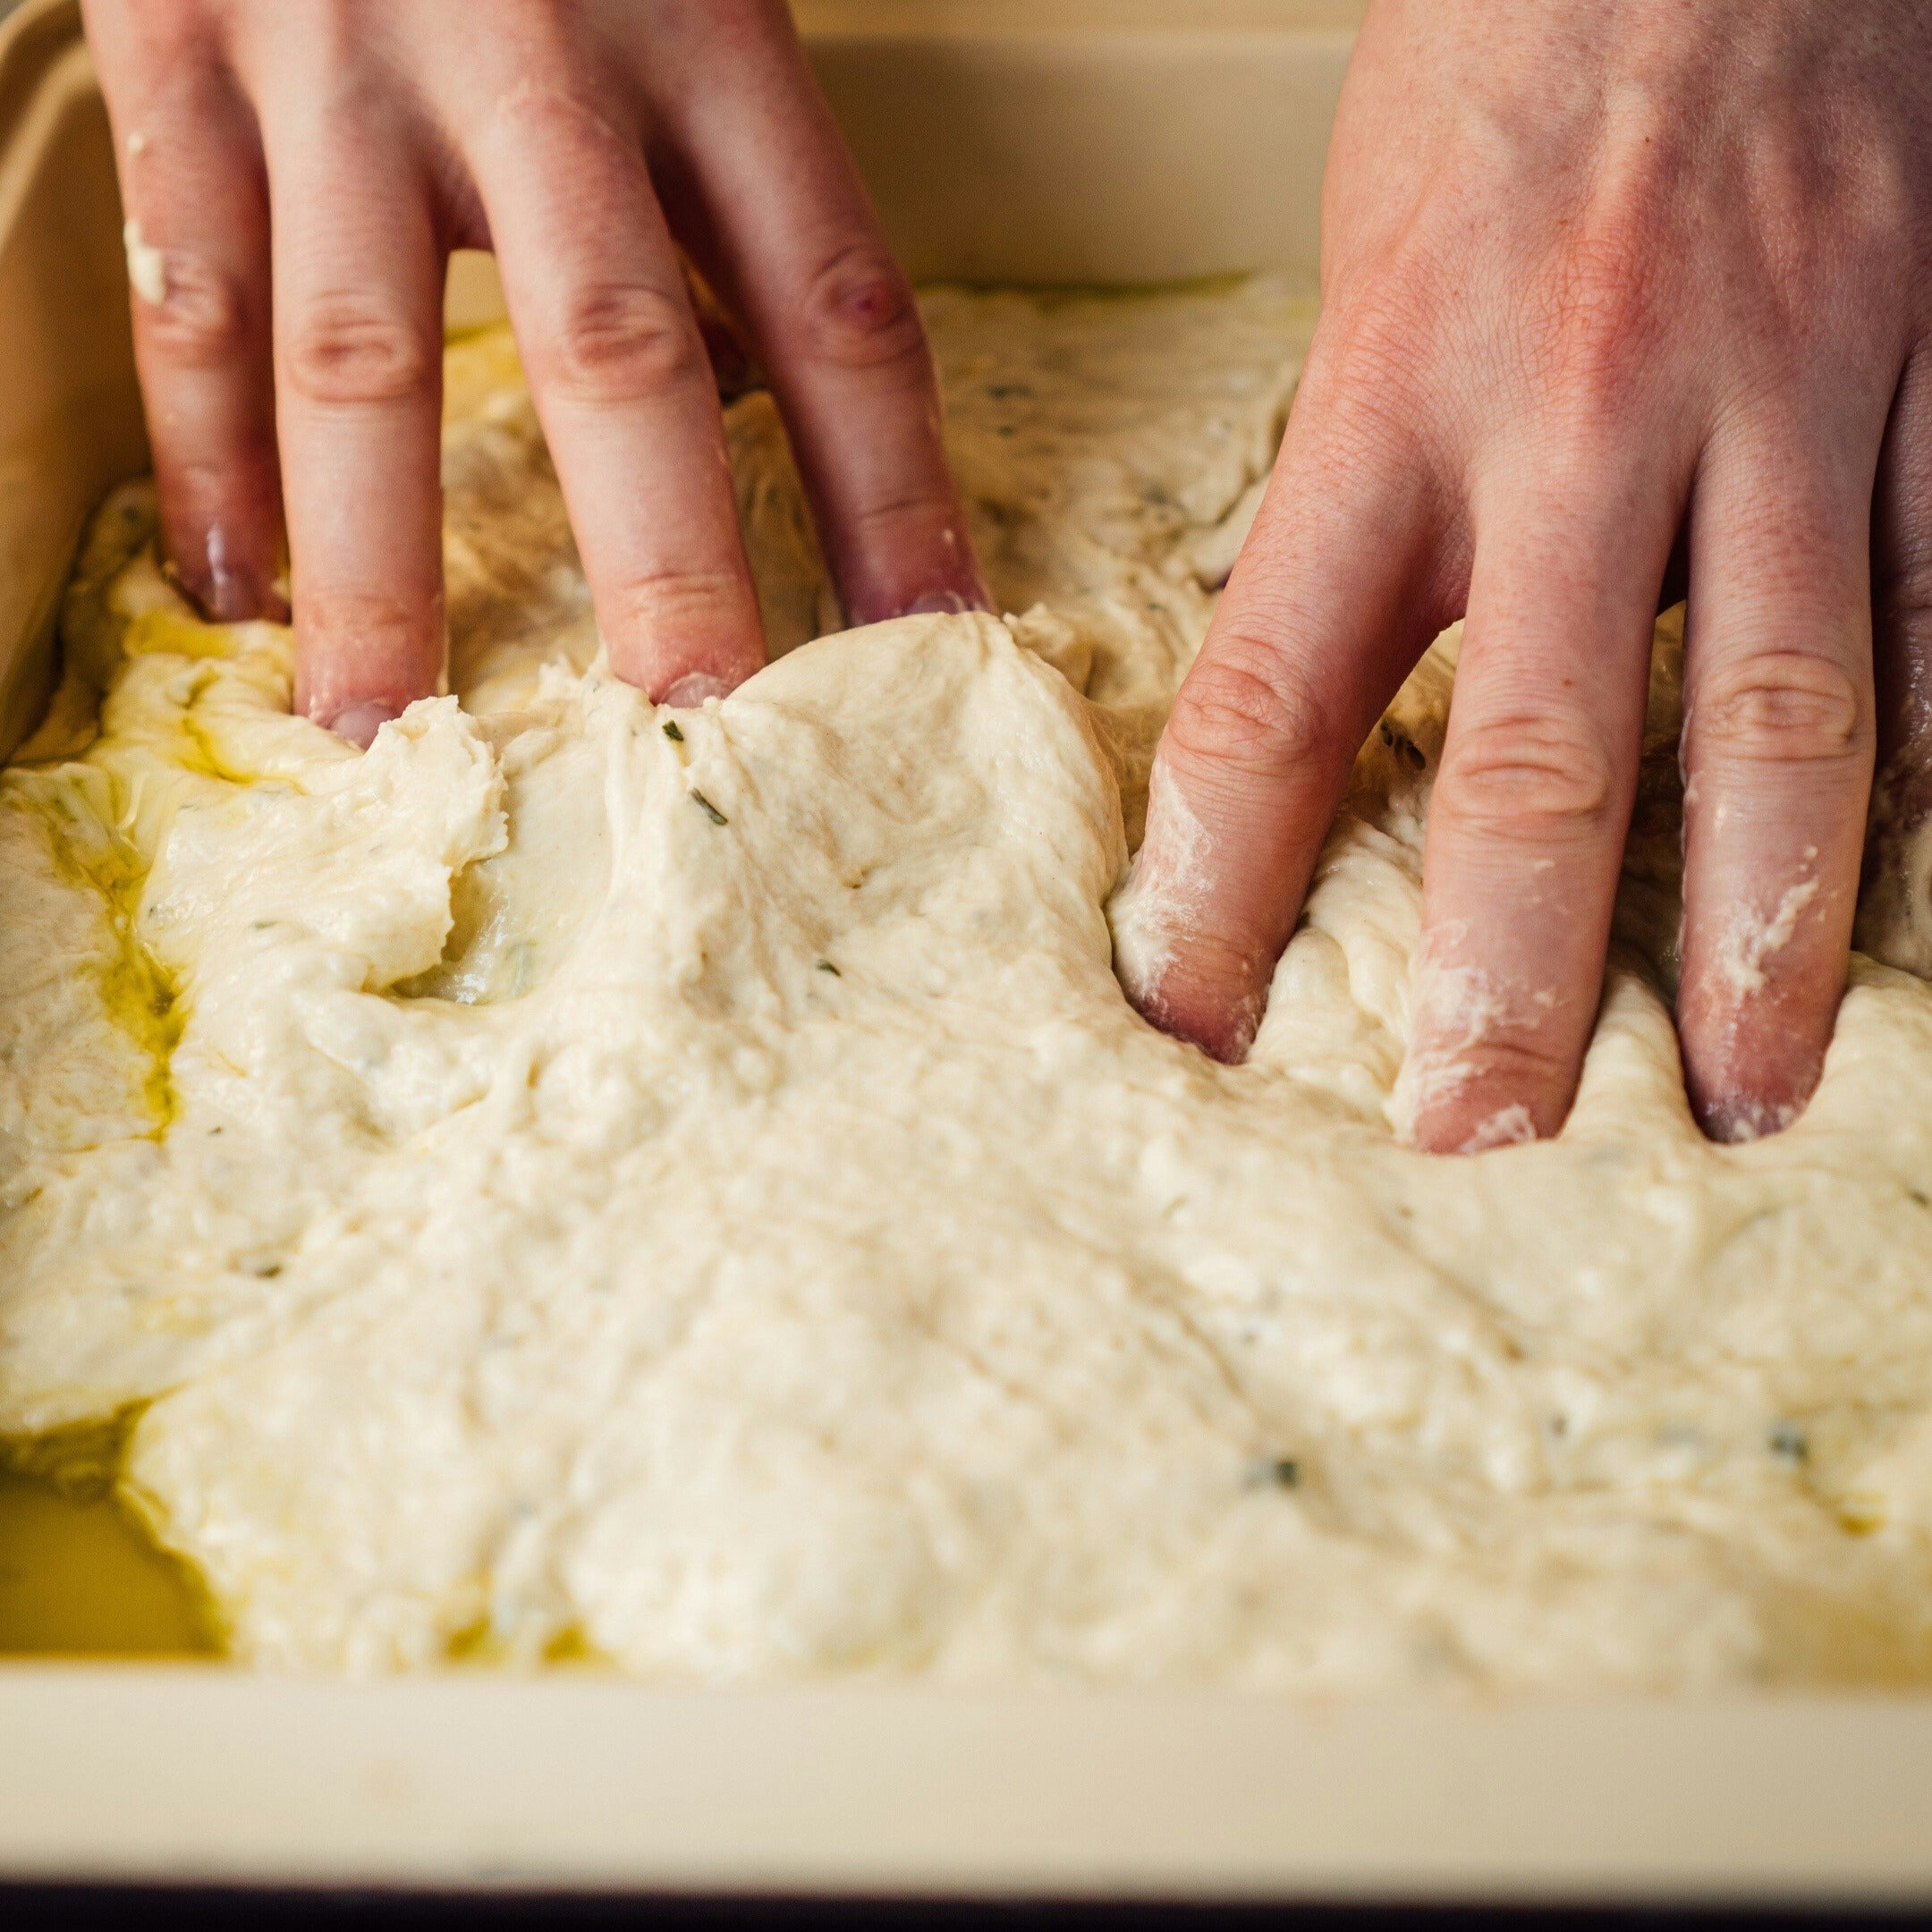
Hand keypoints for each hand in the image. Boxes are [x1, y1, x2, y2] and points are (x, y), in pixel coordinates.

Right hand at [84, 0, 984, 742]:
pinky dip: (204, 447)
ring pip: (363, 356)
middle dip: (665, 569)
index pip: (837, 309)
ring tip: (390, 731)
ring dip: (379, 569)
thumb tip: (774, 405)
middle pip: (618, 355)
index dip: (894, 495)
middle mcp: (535, 49)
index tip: (930, 648)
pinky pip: (195, 282)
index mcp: (707, 32)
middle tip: (700, 741)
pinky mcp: (174, 40)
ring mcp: (340, 53)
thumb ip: (726, 182)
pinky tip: (231, 587)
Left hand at [1115, 0, 1931, 1148]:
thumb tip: (1318, 710)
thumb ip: (1358, 498)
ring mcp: (1789, 404)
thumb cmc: (1504, 76)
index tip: (1187, 1027)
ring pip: (1786, 720)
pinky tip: (1906, 905)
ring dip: (1763, 934)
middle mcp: (1586, 424)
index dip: (1219, 884)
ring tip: (1740, 1096)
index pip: (1277, 698)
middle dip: (1507, 970)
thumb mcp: (1365, 280)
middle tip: (1479, 1139)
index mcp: (1397, 402)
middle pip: (1539, 753)